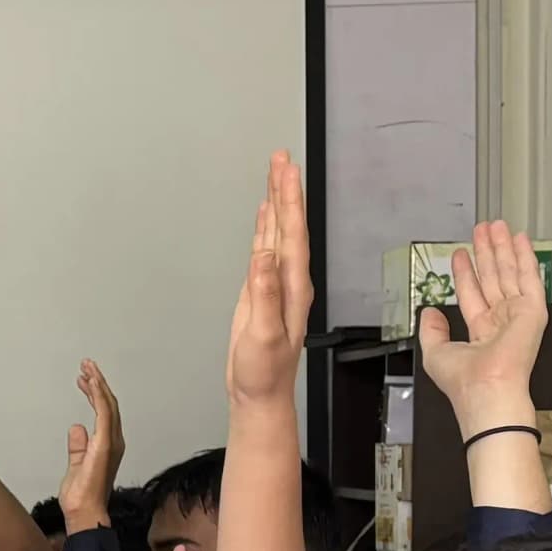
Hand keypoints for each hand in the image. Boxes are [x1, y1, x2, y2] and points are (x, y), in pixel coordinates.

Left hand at [57, 359, 122, 529]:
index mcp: (107, 445)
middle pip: (108, 404)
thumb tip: (76, 428)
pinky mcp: (104, 443)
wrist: (85, 512)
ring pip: (108, 404)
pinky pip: (104, 413)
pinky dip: (98, 395)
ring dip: (98, 384)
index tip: (84, 379)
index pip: (103, 412)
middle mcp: (113, 441)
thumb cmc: (82, 497)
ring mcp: (111, 442)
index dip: (95, 393)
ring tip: (87, 367)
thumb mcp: (76, 465)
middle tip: (87, 365)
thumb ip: (78, 447)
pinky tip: (91, 382)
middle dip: (98, 382)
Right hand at [225, 147, 310, 414]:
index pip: (292, 234)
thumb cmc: (264, 371)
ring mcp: (276, 283)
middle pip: (289, 225)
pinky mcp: (261, 290)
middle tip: (281, 158)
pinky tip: (264, 215)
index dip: (288, 201)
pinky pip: (266, 248)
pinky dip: (265, 227)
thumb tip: (263, 257)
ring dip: (277, 202)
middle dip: (285, 190)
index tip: (284, 171)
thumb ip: (265, 295)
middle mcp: (289, 280)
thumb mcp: (264, 334)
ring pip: (278, 232)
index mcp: (292, 286)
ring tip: (275, 173)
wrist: (259, 393)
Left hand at [415, 219, 549, 426]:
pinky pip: (530, 278)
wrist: (486, 390)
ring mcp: (518, 315)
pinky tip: (521, 240)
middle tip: (483, 229)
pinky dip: (526, 257)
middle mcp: (501, 322)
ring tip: (496, 226)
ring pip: (509, 273)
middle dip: (487, 253)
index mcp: (481, 333)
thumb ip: (432, 330)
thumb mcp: (436, 353)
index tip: (460, 253)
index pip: (473, 294)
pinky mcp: (533, 311)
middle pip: (492, 278)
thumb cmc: (463, 381)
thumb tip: (429, 312)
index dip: (466, 272)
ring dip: (503, 248)